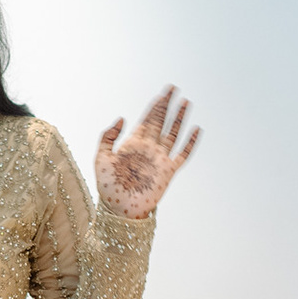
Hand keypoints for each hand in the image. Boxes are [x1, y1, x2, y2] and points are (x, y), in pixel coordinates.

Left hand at [95, 86, 199, 219]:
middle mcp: (148, 149)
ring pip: (173, 133)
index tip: (163, 93)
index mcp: (133, 144)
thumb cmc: (107, 188)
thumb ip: (108, 136)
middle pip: (161, 122)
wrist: (119, 210)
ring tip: (186, 103)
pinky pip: (183, 154)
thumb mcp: (101, 158)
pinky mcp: (168, 172)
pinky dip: (190, 142)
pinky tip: (196, 130)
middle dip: (167, 105)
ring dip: (179, 118)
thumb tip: (122, 117)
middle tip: (174, 89)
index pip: (147, 119)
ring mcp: (159, 159)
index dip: (155, 105)